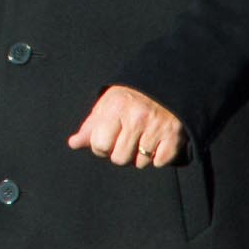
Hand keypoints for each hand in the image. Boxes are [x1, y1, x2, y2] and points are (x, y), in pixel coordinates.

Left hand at [67, 85, 183, 167]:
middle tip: (126, 139)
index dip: (101, 147)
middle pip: (119, 158)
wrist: (166, 85)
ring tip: (142, 138)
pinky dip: (157, 157)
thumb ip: (90, 127)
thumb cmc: (130, 98)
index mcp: (115, 107)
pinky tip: (157, 141)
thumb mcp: (107, 105)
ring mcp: (157, 127)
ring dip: (140, 155)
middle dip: (120, 153)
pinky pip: (159, 163)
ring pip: (140, 163)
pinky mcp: (174, 137)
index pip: (99, 145)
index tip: (107, 139)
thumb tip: (73, 144)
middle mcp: (136, 117)